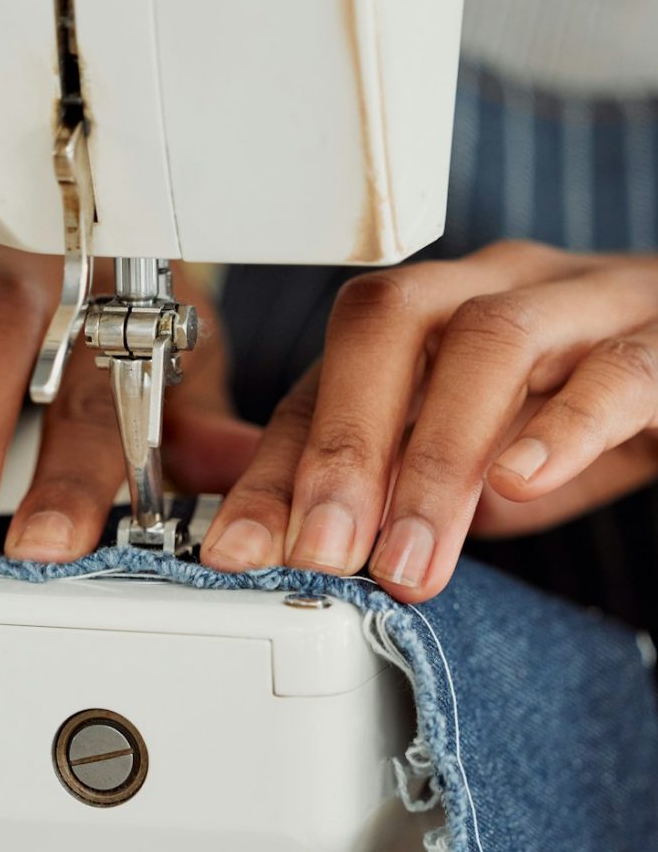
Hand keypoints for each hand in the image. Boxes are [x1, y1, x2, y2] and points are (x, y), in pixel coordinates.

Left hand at [201, 240, 657, 601]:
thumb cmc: (568, 406)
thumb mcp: (459, 456)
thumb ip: (382, 487)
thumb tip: (284, 540)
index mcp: (429, 317)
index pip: (325, 377)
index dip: (274, 466)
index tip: (238, 550)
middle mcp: (491, 290)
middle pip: (388, 321)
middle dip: (342, 446)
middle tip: (323, 554)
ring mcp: (580, 303)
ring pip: (490, 342)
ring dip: (437, 460)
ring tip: (411, 561)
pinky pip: (614, 369)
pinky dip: (565, 426)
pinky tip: (521, 482)